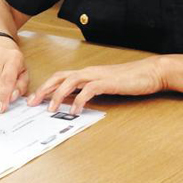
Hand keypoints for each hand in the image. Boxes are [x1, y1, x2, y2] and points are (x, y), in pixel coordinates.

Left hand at [27, 57, 165, 114]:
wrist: (151, 72)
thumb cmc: (130, 79)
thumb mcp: (105, 86)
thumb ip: (90, 90)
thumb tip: (74, 100)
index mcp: (87, 73)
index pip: (60, 76)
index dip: (46, 86)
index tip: (34, 97)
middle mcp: (89, 72)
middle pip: (60, 76)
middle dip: (44, 89)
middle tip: (32, 102)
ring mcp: (98, 76)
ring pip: (70, 81)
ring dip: (58, 95)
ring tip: (50, 109)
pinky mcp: (108, 82)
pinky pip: (89, 89)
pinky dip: (79, 99)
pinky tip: (75, 110)